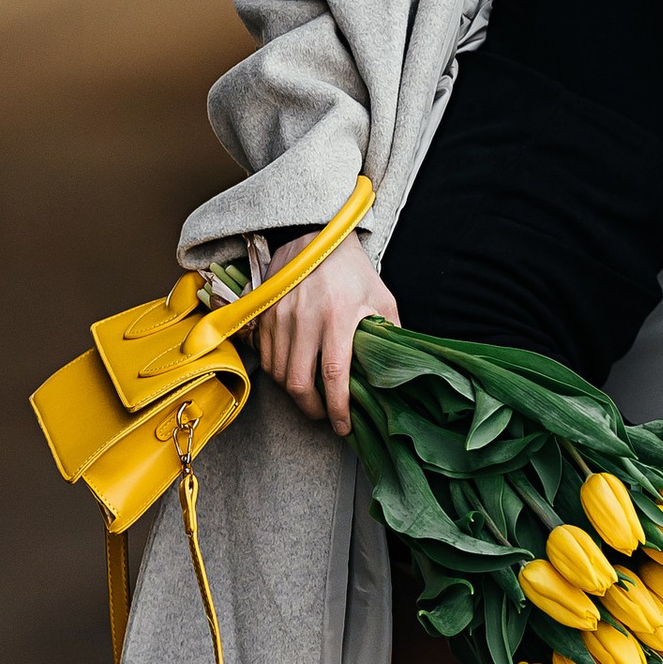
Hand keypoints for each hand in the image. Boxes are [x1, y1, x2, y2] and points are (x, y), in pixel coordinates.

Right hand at [254, 229, 396, 436]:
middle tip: (326, 416)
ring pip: (279, 374)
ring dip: (295, 394)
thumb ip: (389, 333)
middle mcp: (305, 319)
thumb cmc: (353, 270)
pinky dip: (278, 374)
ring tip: (312, 398)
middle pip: (299, 383)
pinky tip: (295, 374)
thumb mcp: (381, 298)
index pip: (334, 376)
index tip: (343, 427)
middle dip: (312, 410)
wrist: (316, 236)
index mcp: (339, 317)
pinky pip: (266, 357)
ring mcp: (280, 317)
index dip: (338, 408)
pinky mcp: (264, 315)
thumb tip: (397, 369)